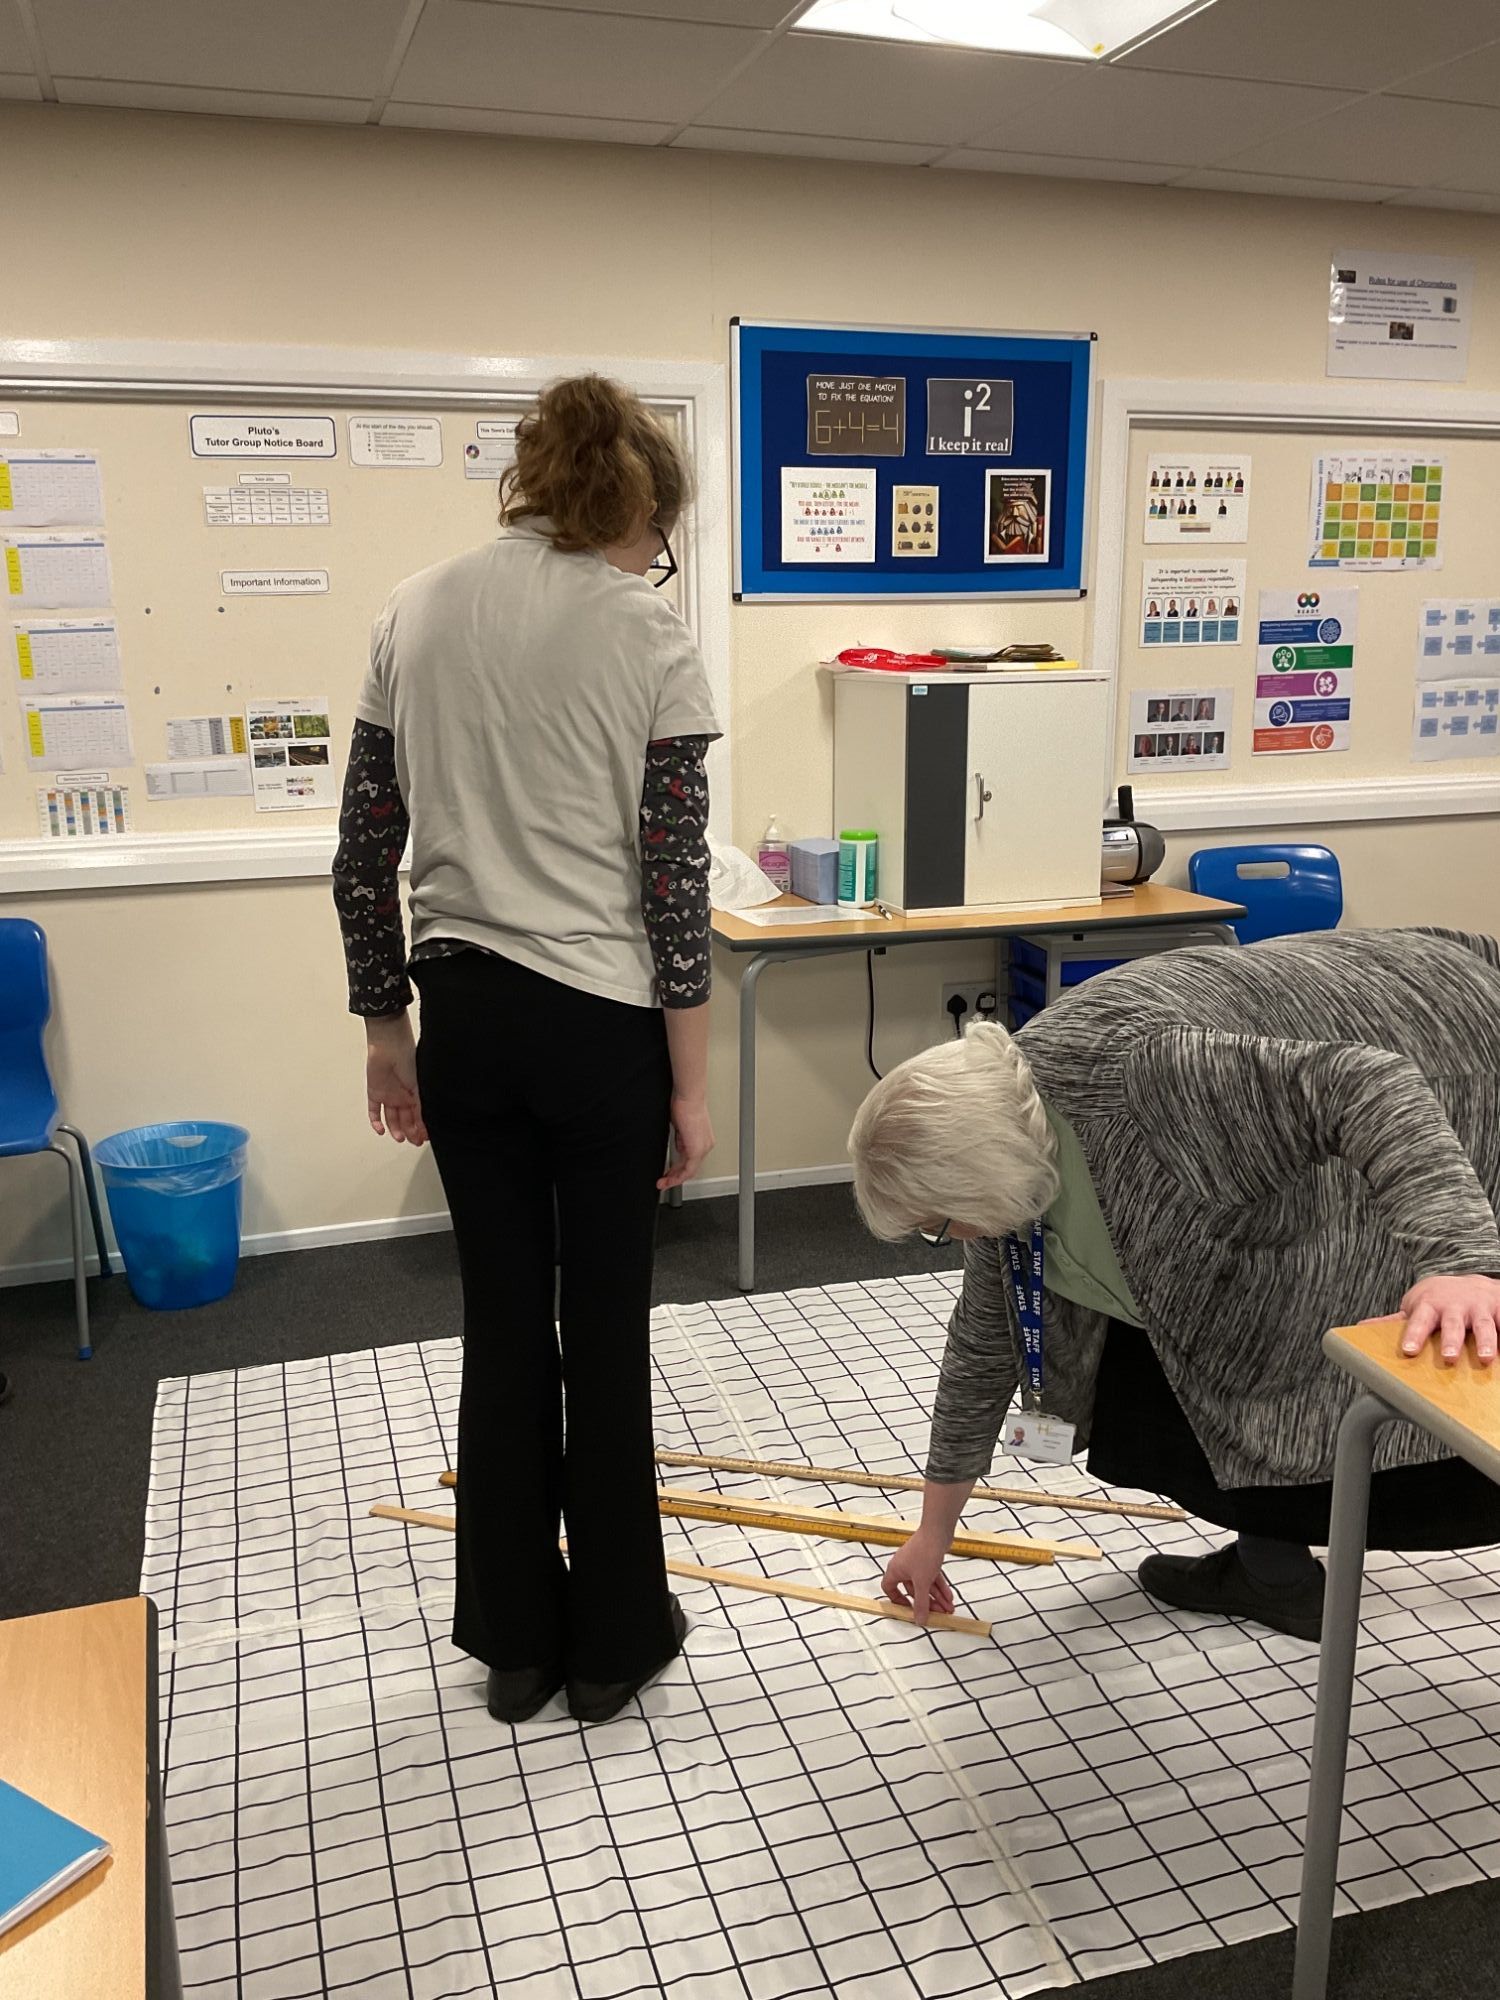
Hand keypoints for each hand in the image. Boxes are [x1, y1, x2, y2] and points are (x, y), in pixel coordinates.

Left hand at [365, 1014, 426, 1145]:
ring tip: (400, 1138)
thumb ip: (420, 1105)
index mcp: (415, 1091)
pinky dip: (376, 1122)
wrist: (388, 1045)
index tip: (425, 1137)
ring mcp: (388, 1095)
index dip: (422, 1126)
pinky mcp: (375, 1093)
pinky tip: (380, 1130)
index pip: (420, 1114)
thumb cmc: (407, 1056)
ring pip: (392, 1118)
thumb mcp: (418, 1085)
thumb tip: (425, 1123)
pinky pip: (374, 1111)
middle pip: (406, 1118)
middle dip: (411, 1131)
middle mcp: (402, 1094)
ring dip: (396, 1129)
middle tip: (414, 1141)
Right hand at [658, 1095, 713, 1189]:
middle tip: (663, 1183)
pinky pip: (688, 1169)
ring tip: (662, 1183)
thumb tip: (677, 1147)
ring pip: (689, 1171)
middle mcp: (706, 1145)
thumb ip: (681, 1139)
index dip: (679, 1170)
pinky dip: (677, 1176)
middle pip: (690, 1169)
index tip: (669, 1174)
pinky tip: (668, 1179)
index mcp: (704, 1140)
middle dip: (675, 1178)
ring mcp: (702, 1148)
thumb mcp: (681, 1126)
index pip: (692, 1161)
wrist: (688, 1097)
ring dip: (674, 1179)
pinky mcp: (696, 1150)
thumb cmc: (684, 1105)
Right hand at [882, 1531, 954, 1626]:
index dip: (897, 1600)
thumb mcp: (922, 1582)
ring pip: (925, 1585)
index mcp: (895, 1570)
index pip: (889, 1589)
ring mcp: (916, 1562)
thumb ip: (921, 1604)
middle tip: (937, 1613)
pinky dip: (940, 1587)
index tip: (908, 1609)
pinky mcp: (927, 1559)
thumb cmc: (924, 1550)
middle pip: (913, 1590)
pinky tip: (949, 1596)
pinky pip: (932, 1577)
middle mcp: (904, 1566)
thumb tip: (919, 1619)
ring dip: (936, 1597)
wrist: (938, 1532)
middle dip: (926, 1603)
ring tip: (948, 1607)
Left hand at [1395, 1274, 1499, 1364]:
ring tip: (1486, 1358)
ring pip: (1483, 1325)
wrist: (1471, 1283)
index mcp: (1430, 1306)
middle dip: (1451, 1339)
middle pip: (1452, 1323)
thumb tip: (1362, 1328)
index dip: (1414, 1334)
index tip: (1409, 1350)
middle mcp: (1455, 1307)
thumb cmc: (1438, 1302)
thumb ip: (1394, 1321)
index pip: (1419, 1320)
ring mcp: (1479, 1308)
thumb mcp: (1416, 1307)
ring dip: (1486, 1341)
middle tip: (1449, 1357)